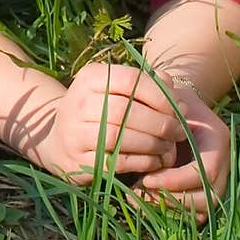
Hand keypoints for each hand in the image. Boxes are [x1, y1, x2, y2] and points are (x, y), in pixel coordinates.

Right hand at [37, 62, 184, 183]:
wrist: (59, 140)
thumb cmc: (101, 110)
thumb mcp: (117, 90)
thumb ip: (147, 84)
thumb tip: (174, 93)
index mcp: (90, 77)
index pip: (130, 80)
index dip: (160, 95)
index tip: (180, 109)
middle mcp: (77, 101)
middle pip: (125, 110)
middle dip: (160, 123)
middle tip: (179, 132)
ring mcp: (74, 132)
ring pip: (119, 137)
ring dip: (152, 144)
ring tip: (169, 147)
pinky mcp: (77, 160)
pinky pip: (116, 162)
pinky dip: (142, 162)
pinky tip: (155, 160)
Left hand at [131, 86, 229, 222]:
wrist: (180, 105)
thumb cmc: (170, 102)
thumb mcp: (167, 104)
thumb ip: (162, 118)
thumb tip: (145, 139)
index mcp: (218, 141)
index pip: (206, 171)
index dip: (176, 180)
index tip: (146, 178)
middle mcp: (224, 164)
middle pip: (208, 196)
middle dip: (172, 198)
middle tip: (137, 191)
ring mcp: (217, 180)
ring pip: (202, 209)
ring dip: (169, 207)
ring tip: (136, 196)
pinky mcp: (204, 190)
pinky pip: (195, 213)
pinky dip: (170, 211)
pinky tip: (143, 200)